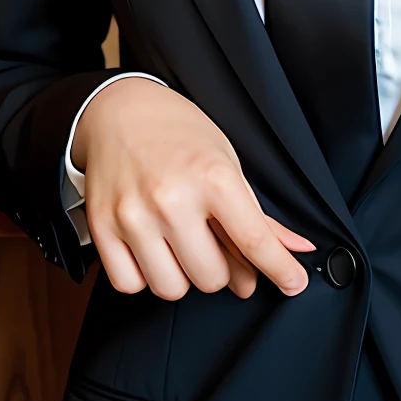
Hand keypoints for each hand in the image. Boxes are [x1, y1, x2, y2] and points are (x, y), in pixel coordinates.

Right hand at [71, 78, 313, 301]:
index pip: (254, 241)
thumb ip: (258, 215)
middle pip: (211, 278)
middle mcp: (171, 197)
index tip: (293, 284)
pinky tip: (150, 247)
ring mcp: (133, 214)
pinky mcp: (102, 227)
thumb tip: (298, 252)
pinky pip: (130, 285)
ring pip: (171, 289)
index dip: (280, 270)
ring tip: (179, 241)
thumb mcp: (227, 162)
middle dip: (218, 268)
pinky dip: (143, 275)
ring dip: (181, 274)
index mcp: (212, 176)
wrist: (120, 112)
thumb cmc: (180, 136)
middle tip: (212, 242)